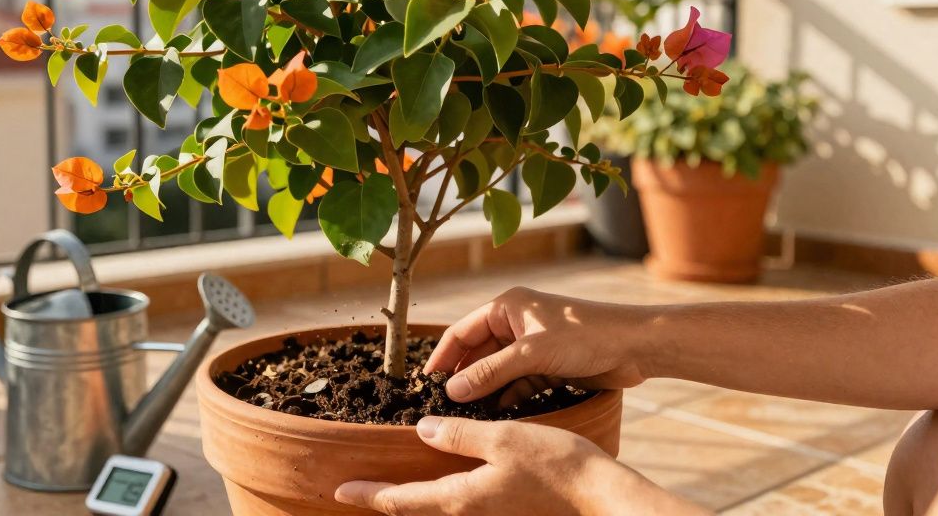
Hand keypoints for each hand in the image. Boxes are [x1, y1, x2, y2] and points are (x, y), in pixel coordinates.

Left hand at [334, 416, 707, 515]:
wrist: (599, 494)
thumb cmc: (555, 464)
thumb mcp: (502, 438)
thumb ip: (459, 435)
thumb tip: (420, 430)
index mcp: (460, 497)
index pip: (400, 500)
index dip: (367, 494)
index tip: (338, 490)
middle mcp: (469, 512)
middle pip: (413, 508)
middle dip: (382, 498)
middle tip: (354, 487)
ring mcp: (488, 513)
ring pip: (436, 506)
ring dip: (408, 497)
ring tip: (388, 484)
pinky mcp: (504, 508)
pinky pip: (459, 501)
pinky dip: (437, 492)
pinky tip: (441, 475)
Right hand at [425, 287, 651, 404]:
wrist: (636, 346)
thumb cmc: (586, 336)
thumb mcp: (532, 354)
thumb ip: (491, 373)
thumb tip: (452, 391)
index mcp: (508, 307)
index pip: (462, 332)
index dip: (442, 358)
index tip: (425, 384)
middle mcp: (516, 322)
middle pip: (478, 354)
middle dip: (464, 379)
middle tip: (445, 407)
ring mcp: (532, 344)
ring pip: (498, 371)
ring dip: (486, 391)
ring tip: (468, 416)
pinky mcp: (548, 364)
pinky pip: (518, 383)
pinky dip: (509, 397)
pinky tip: (498, 416)